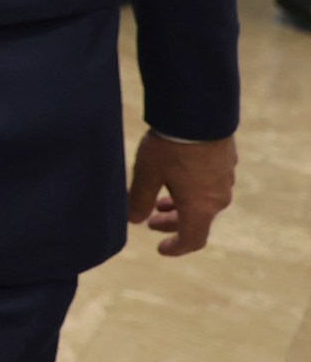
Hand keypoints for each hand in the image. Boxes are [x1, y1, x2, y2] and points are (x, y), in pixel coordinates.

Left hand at [127, 130, 236, 256]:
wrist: (199, 113)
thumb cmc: (171, 147)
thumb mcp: (147, 174)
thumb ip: (139, 200)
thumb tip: (134, 220)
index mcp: (200, 208)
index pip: (192, 240)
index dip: (176, 248)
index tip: (161, 248)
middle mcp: (218, 198)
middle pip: (198, 221)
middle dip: (173, 224)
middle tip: (151, 222)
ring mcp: (226, 179)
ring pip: (204, 202)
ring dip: (182, 206)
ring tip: (161, 200)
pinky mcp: (227, 162)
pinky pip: (210, 185)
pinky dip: (193, 190)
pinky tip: (177, 177)